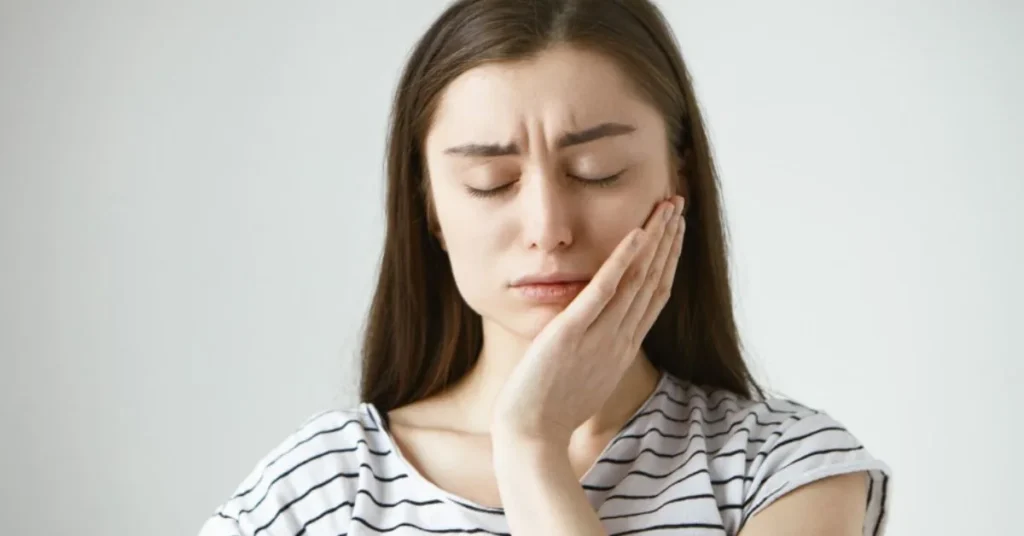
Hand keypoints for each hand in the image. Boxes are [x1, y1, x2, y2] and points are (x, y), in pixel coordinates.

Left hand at [491, 195, 685, 444]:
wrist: (530, 436)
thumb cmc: (549, 411)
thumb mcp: (583, 377)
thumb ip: (594, 351)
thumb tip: (594, 333)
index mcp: (622, 349)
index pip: (654, 297)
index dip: (668, 262)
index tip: (675, 233)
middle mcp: (619, 339)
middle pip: (654, 282)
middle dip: (669, 241)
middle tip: (679, 206)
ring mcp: (599, 337)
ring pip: (637, 281)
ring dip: (655, 241)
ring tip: (667, 207)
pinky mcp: (572, 334)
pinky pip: (603, 292)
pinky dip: (622, 262)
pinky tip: (636, 233)